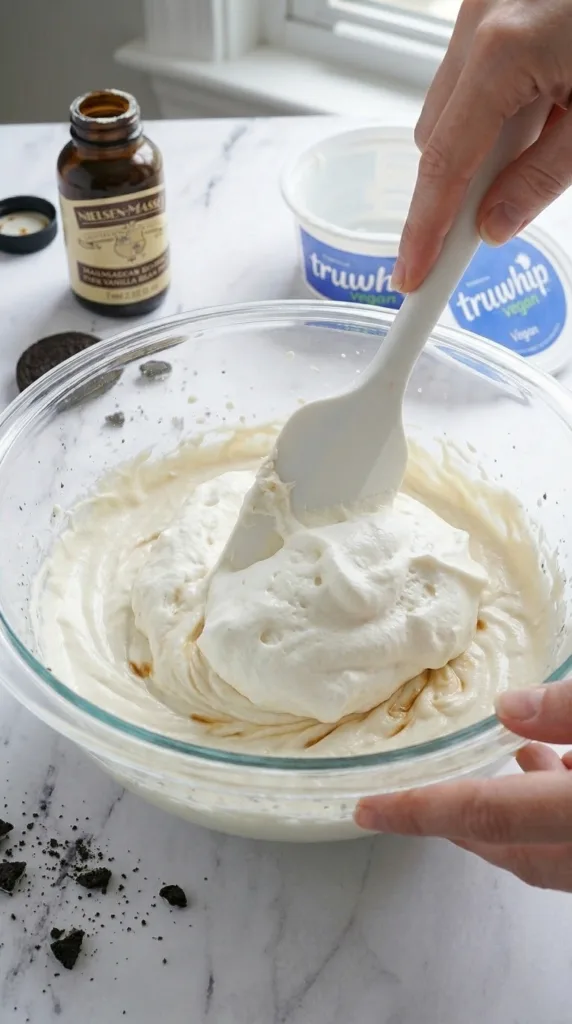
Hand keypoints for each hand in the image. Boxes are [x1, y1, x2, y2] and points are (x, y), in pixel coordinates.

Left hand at [355, 681, 571, 890]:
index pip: (488, 816)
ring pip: (550, 855)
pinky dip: (559, 813)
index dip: (423, 811)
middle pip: (514, 850)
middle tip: (422, 795)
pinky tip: (569, 762)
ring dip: (522, 812)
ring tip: (517, 752)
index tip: (368, 810)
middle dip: (464, 823)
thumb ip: (566, 709)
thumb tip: (508, 707)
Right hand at [394, 0, 571, 292]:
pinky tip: (544, 102)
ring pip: (451, 106)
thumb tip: (494, 224)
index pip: (445, 163)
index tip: (413, 274)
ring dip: (481, 142)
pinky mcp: (494, 3)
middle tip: (489, 221)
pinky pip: (472, 75)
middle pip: (436, 136)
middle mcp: (480, 20)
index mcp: (503, 51)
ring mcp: (482, 6)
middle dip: (457, 185)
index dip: (425, 229)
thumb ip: (543, 176)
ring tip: (548, 130)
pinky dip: (496, 107)